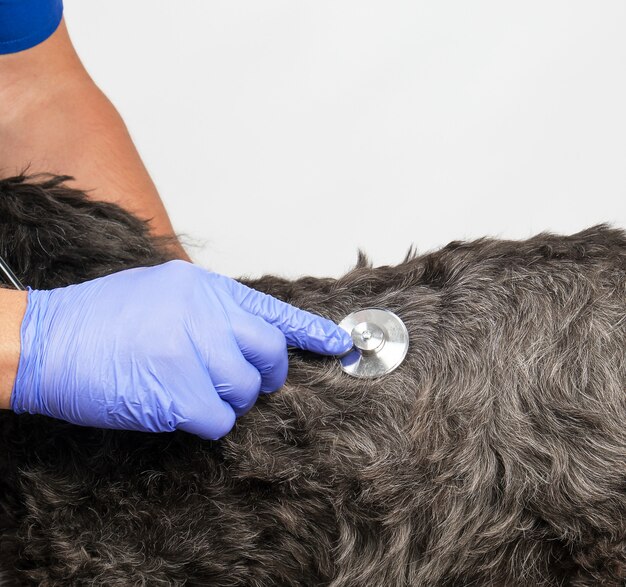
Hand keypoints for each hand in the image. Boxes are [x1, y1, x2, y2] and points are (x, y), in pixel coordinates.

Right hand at [10, 261, 351, 438]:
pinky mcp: (180, 392)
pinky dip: (206, 422)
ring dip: (227, 400)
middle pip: (269, 353)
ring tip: (191, 389)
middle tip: (246, 383)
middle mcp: (205, 314)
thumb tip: (244, 336)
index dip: (310, 330)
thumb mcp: (161, 293)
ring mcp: (194, 351)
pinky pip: (220, 421)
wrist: (45, 340)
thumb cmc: (100, 320)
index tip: (339, 345)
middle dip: (265, 375)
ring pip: (245, 391)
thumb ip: (208, 310)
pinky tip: (176, 407)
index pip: (272, 311)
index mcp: (203, 288)